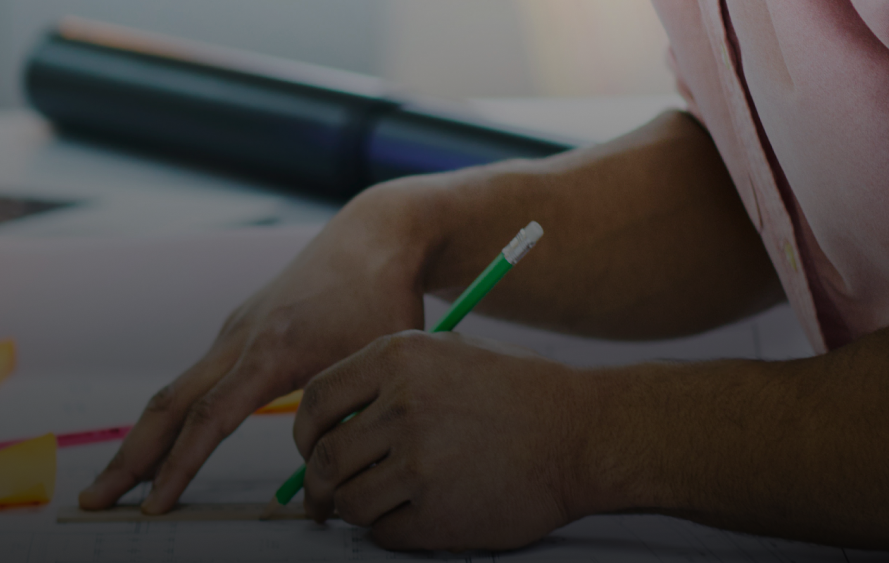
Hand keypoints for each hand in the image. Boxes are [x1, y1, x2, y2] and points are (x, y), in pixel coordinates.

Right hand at [77, 178, 447, 513]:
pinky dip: (171, 418)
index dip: (178, 467)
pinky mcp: (238, 330)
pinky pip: (194, 381)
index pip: (209, 419)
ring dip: (144, 440)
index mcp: (271, 351)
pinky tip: (165, 444)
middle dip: (129, 458)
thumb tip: (317, 477)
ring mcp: (233, 331)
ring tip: (120, 481)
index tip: (154, 505)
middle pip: (167, 405)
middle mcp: (239, 339)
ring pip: (175, 392)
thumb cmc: (384, 300)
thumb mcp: (376, 368)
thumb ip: (345, 424)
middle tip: (94, 499)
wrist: (375, 237)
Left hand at [292, 330, 594, 551]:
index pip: (316, 400)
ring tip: (376, 506)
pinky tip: (414, 518)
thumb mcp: (450, 354)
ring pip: (350, 501)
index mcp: (398, 358)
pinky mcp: (439, 514)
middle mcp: (401, 407)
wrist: (583, 434)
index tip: (310, 450)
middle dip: (315, 485)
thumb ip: (390, 377)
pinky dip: (390, 532)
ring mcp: (419, 464)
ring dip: (355, 510)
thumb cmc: (522, 393)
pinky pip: (386, 533)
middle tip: (320, 498)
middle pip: (325, 458)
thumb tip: (335, 418)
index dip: (305, 433)